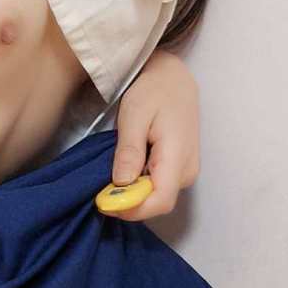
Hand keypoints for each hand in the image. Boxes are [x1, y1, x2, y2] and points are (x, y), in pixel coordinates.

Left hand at [104, 50, 199, 221]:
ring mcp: (186, 172)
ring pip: (155, 198)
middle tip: (100, 188)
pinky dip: (138, 185)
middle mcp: (187, 171)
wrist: (173, 79)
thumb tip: (121, 183)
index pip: (159, 201)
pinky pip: (157, 187)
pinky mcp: (179, 169)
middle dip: (128, 202)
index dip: (131, 208)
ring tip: (111, 175)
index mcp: (178, 158)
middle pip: (156, 204)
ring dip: (131, 194)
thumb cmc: (153, 92)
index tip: (104, 202)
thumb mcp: (134, 116)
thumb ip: (129, 151)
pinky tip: (125, 170)